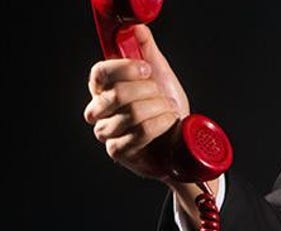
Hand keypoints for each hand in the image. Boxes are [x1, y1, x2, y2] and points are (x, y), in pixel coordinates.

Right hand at [83, 24, 189, 179]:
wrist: (182, 140)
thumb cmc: (167, 109)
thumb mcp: (161, 75)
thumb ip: (146, 50)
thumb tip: (137, 28)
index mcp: (104, 88)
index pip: (100, 73)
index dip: (124, 69)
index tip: (146, 69)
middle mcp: (99, 110)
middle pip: (116, 94)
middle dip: (149, 92)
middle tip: (162, 95)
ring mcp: (107, 132)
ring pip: (131, 114)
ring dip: (159, 109)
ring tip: (168, 110)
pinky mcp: (118, 151)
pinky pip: (140, 133)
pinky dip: (160, 125)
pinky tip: (168, 123)